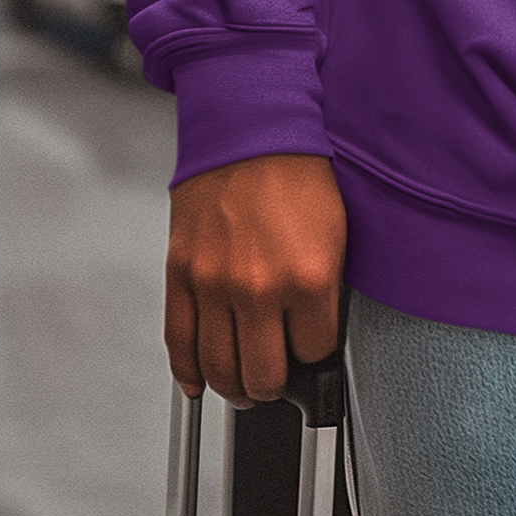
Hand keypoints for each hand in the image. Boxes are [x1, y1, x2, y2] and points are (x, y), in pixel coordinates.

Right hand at [166, 152, 346, 406]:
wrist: (249, 128)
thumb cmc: (296, 174)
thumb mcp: (336, 235)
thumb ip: (325, 295)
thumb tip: (314, 342)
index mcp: (308, 278)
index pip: (314, 356)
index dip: (314, 359)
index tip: (309, 354)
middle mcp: (259, 288)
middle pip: (263, 378)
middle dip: (273, 386)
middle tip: (276, 380)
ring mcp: (214, 284)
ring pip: (219, 371)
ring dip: (233, 387)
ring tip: (243, 384)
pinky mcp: (181, 275)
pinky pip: (179, 343)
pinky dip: (188, 374)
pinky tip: (200, 382)